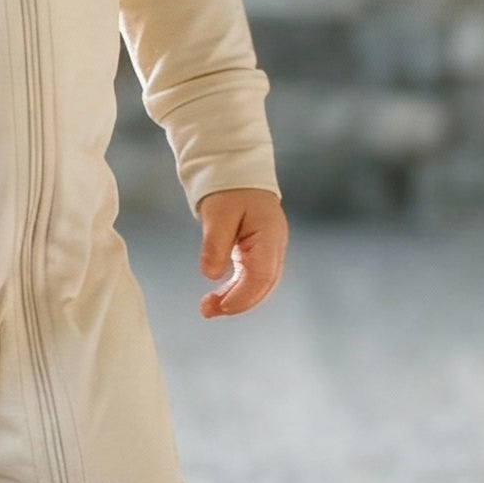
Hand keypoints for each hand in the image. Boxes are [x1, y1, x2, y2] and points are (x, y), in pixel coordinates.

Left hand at [196, 186, 286, 317]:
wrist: (237, 171)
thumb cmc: (229, 190)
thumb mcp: (217, 214)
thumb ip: (215, 244)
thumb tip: (210, 274)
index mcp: (270, 235)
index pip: (262, 274)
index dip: (244, 295)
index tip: (222, 306)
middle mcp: (275, 246)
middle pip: (264, 284)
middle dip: (238, 302)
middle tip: (208, 311)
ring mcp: (269, 250)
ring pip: (258, 284)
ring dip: (236, 299)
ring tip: (208, 308)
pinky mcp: (259, 252)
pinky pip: (252, 277)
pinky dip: (236, 289)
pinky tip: (219, 297)